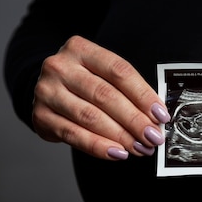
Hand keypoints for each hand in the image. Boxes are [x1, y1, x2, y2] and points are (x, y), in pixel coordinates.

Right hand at [32, 35, 170, 159]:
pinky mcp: (40, 116)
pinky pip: (74, 134)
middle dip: (134, 120)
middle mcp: (60, 67)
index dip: (143, 95)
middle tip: (153, 137)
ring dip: (120, 136)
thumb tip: (156, 117)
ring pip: (90, 117)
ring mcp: (47, 91)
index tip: (161, 115)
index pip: (119, 71)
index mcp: (80, 49)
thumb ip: (126, 89)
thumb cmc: (84, 81)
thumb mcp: (101, 74)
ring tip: (140, 147)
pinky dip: (98, 146)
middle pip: (105, 95)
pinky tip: (117, 153)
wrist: (47, 89)